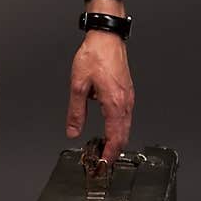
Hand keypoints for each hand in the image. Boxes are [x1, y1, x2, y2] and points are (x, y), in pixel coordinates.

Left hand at [66, 29, 134, 165]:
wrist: (106, 37)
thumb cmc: (94, 55)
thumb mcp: (78, 85)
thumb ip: (75, 112)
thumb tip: (72, 131)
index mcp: (114, 103)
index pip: (115, 137)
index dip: (109, 154)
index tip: (102, 164)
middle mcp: (125, 102)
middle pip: (124, 135)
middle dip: (114, 151)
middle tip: (103, 162)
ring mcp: (128, 96)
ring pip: (126, 126)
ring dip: (117, 140)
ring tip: (105, 149)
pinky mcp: (127, 91)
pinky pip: (126, 116)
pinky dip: (119, 128)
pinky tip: (111, 130)